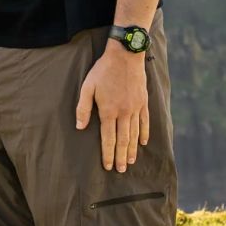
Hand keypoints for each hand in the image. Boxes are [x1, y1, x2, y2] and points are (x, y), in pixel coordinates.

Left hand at [74, 43, 150, 171]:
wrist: (125, 55)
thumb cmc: (103, 70)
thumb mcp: (87, 87)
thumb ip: (83, 108)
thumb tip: (80, 127)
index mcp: (109, 111)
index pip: (108, 138)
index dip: (107, 154)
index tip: (107, 166)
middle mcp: (124, 113)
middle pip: (122, 140)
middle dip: (120, 157)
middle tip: (120, 170)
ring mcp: (135, 108)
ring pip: (134, 134)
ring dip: (132, 149)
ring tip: (130, 161)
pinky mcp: (143, 102)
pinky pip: (145, 122)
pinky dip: (144, 134)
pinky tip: (143, 143)